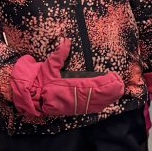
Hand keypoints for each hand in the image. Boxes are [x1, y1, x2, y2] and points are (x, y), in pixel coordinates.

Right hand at [9, 42, 124, 121]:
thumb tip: (66, 41)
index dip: (104, 83)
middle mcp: (74, 97)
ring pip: (95, 103)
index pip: (91, 85)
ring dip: (107, 98)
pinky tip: (107, 102)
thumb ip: (59, 54)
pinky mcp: (72, 109)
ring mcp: (74, 105)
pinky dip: (99, 105)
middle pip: (97, 96)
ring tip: (118, 93)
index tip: (113, 78)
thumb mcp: (48, 65)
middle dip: (110, 91)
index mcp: (69, 86)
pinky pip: (89, 109)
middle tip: (121, 86)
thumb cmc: (39, 78)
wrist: (30, 95)